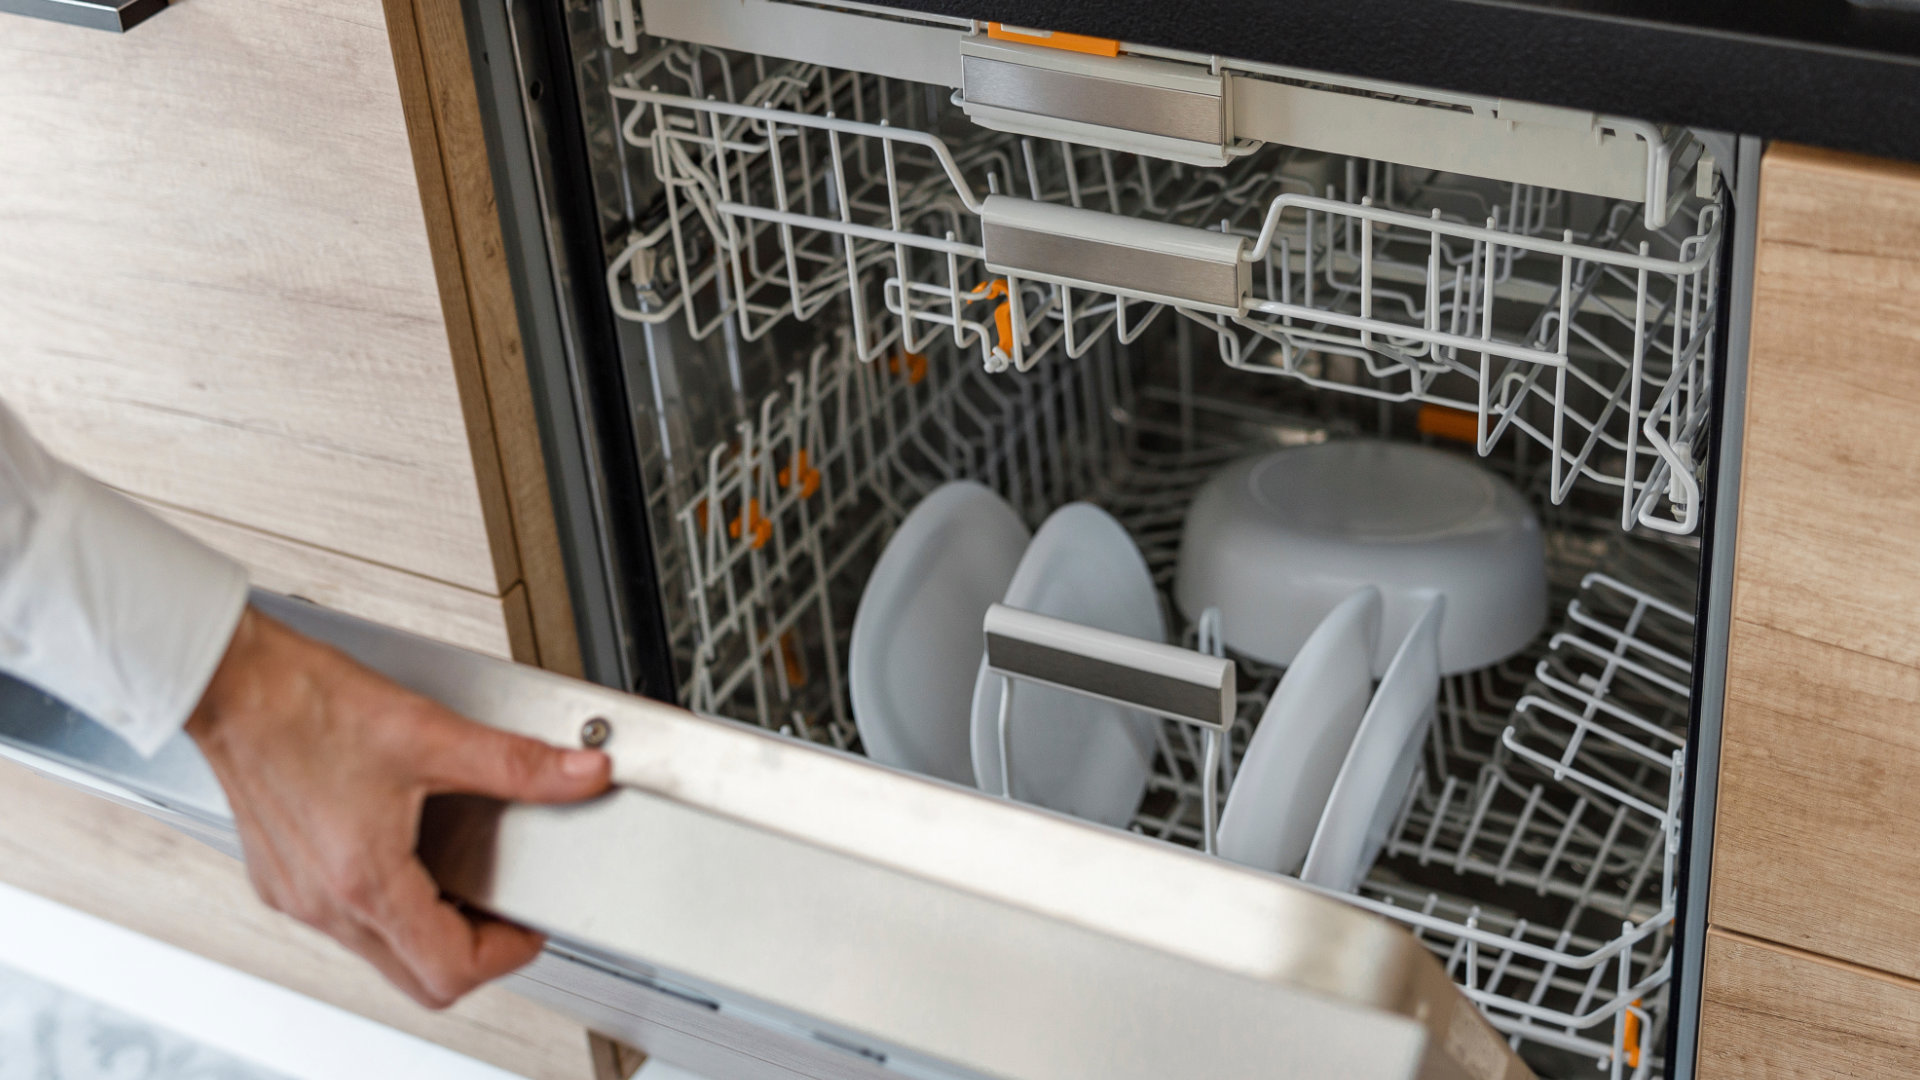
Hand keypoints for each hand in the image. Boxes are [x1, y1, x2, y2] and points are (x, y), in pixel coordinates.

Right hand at [185, 606, 610, 1007]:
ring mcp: (295, 895)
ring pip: (378, 953)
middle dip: (472, 953)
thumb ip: (519, 763)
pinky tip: (405, 855)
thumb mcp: (433, 732)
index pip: (448, 971)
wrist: (232, 681)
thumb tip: (583, 774)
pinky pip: (345, 922)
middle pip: (415, 980)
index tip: (528, 927)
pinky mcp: (280, 878)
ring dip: (428, 930)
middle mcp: (323, 902)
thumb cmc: (307, 703)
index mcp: (364, 881)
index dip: (506, 955)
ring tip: (461, 879)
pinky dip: (387, 906)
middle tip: (503, 912)